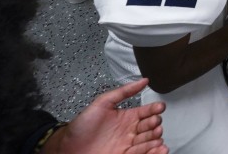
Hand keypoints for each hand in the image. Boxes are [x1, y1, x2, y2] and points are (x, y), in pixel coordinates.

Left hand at [50, 78, 166, 153]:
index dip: (155, 108)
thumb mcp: (101, 103)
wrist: (68, 148)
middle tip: (155, 123)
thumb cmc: (81, 126)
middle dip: (155, 124)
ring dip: (156, 139)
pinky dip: (153, 152)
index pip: (147, 111)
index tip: (159, 107)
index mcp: (127, 117)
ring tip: (158, 138)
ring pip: (148, 141)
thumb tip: (143, 81)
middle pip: (150, 126)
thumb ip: (123, 92)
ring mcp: (128, 144)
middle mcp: (130, 131)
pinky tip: (160, 149)